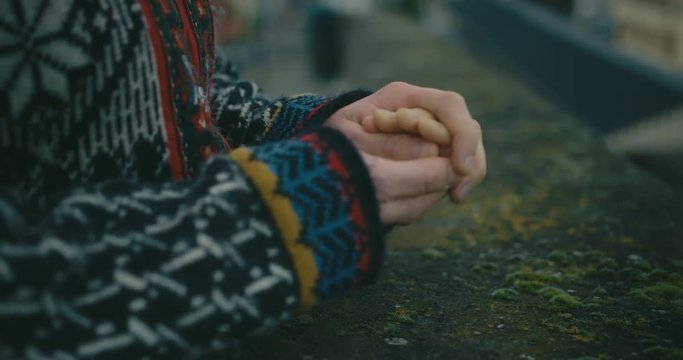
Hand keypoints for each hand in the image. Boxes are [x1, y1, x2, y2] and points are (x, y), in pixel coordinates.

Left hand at [328, 82, 486, 201]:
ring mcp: (428, 135)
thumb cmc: (332, 145)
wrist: (320, 159)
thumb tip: (437, 156)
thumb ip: (392, 148)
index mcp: (402, 97)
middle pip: (466, 129)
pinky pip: (453, 170)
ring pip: (466, 151)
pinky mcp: (429, 159)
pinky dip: (454, 183)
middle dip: (469, 160)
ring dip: (462, 174)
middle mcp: (421, 112)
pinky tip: (451, 196)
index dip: (462, 134)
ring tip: (455, 196)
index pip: (449, 105)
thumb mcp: (352, 145)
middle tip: (457, 193)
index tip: (459, 167)